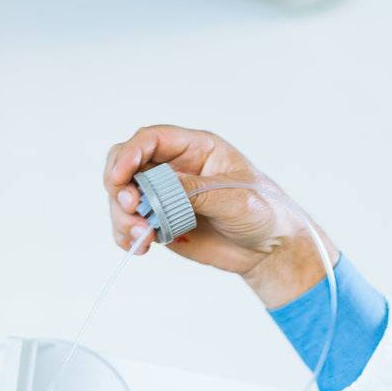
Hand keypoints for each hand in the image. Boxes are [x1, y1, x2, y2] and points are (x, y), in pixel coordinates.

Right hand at [103, 124, 338, 305]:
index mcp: (195, 148)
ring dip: (122, 216)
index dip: (129, 154)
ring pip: (126, 197)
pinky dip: (128, 235)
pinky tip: (139, 247)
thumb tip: (161, 189)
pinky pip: (134, 225)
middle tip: (132, 208)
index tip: (119, 176)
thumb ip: (197, 192)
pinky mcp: (164, 223)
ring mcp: (166, 197)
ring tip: (140, 236)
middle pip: (128, 166)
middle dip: (119, 186)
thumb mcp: (236, 198)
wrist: (272, 249)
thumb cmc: (264, 213)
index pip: (151, 140)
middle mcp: (175, 168)